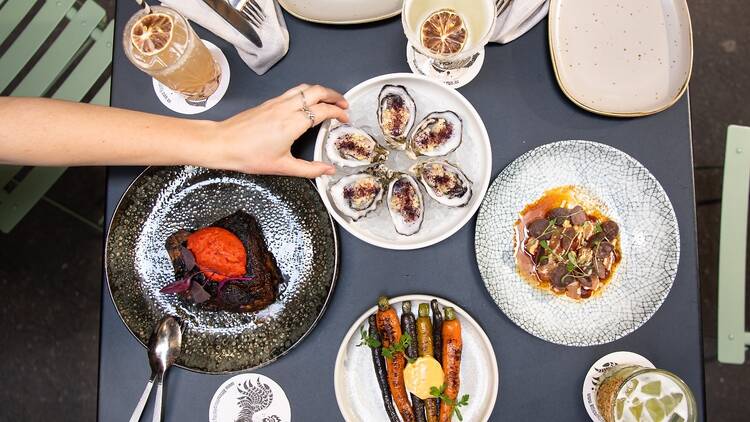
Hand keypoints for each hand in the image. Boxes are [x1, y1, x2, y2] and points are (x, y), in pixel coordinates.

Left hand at [203, 84, 348, 177]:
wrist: (222, 143)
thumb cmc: (249, 155)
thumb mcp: (282, 167)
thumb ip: (309, 169)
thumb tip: (328, 171)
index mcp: (293, 122)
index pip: (323, 110)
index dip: (338, 113)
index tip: (346, 118)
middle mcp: (286, 108)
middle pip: (317, 91)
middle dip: (334, 95)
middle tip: (344, 104)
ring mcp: (277, 102)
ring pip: (305, 88)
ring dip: (321, 91)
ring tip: (330, 100)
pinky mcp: (269, 102)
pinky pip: (293, 91)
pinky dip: (307, 93)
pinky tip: (308, 103)